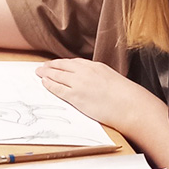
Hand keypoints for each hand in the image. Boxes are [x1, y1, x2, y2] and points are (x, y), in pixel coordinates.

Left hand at [36, 58, 168, 146]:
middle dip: (51, 66)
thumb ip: (99, 76)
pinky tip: (44, 83)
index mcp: (95, 66)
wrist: (130, 105)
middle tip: (42, 66)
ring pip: (57, 75)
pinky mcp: (76, 96)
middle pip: (62, 66)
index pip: (74, 62)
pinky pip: (58, 88)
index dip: (63, 63)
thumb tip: (93, 82)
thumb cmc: (126, 96)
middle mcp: (85, 72)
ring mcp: (79, 83)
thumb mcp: (111, 79)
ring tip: (38, 72)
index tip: (56, 64)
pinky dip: (49, 84)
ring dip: (46, 73)